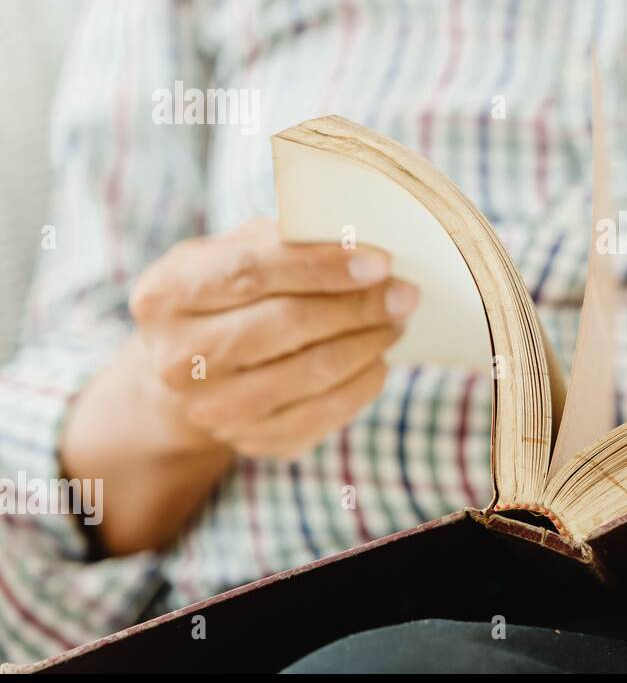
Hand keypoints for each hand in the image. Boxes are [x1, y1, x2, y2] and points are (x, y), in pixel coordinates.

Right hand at [127, 218, 416, 460]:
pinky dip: (363, 385)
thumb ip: (282, 241)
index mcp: (167, 294)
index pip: (252, 272)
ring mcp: (212, 408)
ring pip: (312, 373)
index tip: (380, 262)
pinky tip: (378, 360)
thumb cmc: (225, 296)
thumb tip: (358, 245)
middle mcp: (179, 358)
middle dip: (359, 306)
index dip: (322, 266)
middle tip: (404, 293)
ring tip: (396, 322)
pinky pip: (323, 415)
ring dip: (369, 344)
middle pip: (288, 324)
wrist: (188, 372)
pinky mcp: (250, 441)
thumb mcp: (231, 254)